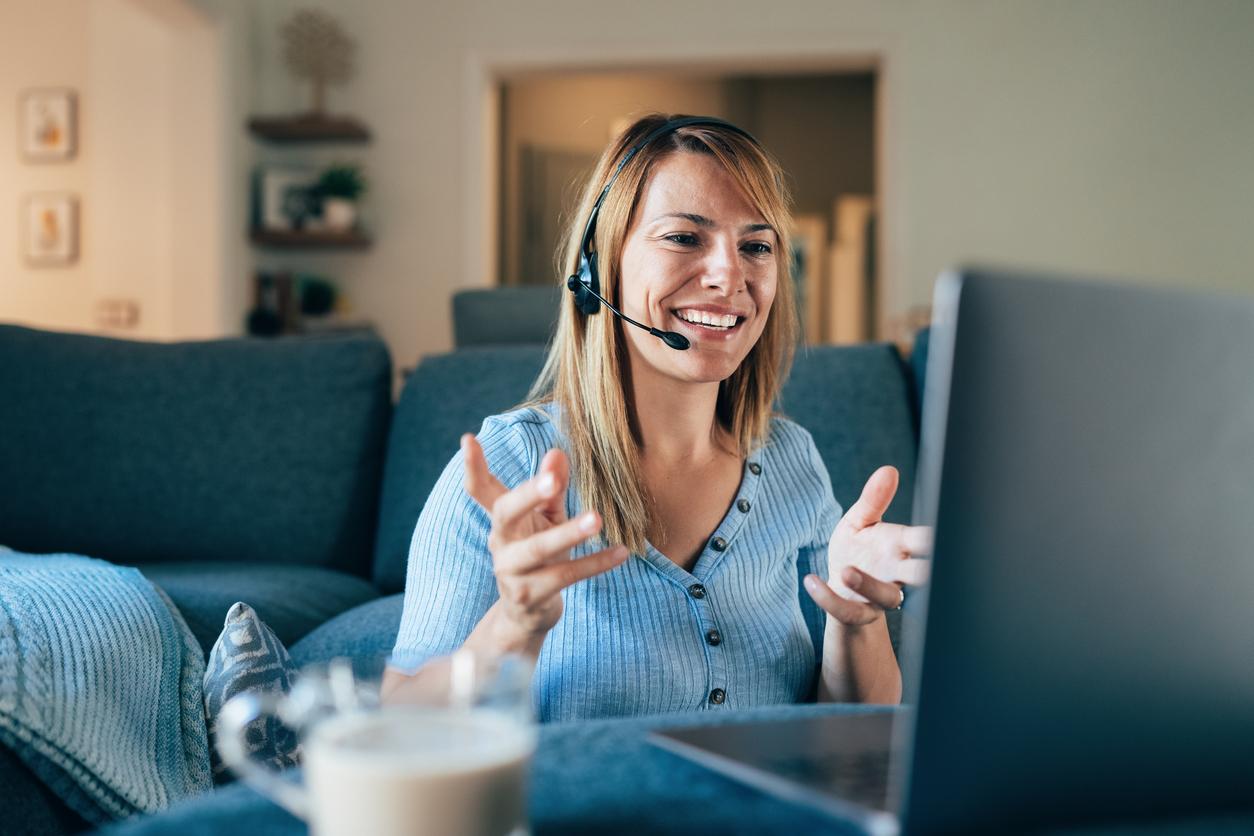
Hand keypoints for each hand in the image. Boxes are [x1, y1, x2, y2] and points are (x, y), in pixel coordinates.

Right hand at [461, 434, 628, 644]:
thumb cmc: (540, 554)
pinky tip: (620, 552)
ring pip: (538, 550)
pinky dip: (594, 564)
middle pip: (506, 513)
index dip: (473, 466)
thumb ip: (552, 487)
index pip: (481, 490)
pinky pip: (565, 576)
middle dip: (528, 495)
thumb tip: (557, 452)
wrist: (527, 614)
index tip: (468, 439)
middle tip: (553, 481)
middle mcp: (499, 543)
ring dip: (568, 533)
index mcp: (502, 520)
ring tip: (597, 518)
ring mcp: (511, 572)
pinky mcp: (530, 596)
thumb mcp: (546, 518)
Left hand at [803, 465, 931, 626]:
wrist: (842, 587)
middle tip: (923, 566)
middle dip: (923, 572)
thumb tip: (888, 470)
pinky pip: (847, 611)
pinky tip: (810, 581)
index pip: (923, 542)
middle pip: (919, 576)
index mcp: (900, 546)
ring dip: (869, 585)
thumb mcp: (861, 521)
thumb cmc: (858, 548)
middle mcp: (897, 574)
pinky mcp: (859, 613)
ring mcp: (880, 597)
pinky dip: (828, 598)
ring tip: (847, 571)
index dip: (930, 540)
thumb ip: (873, 499)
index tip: (933, 535)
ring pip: (887, 597)